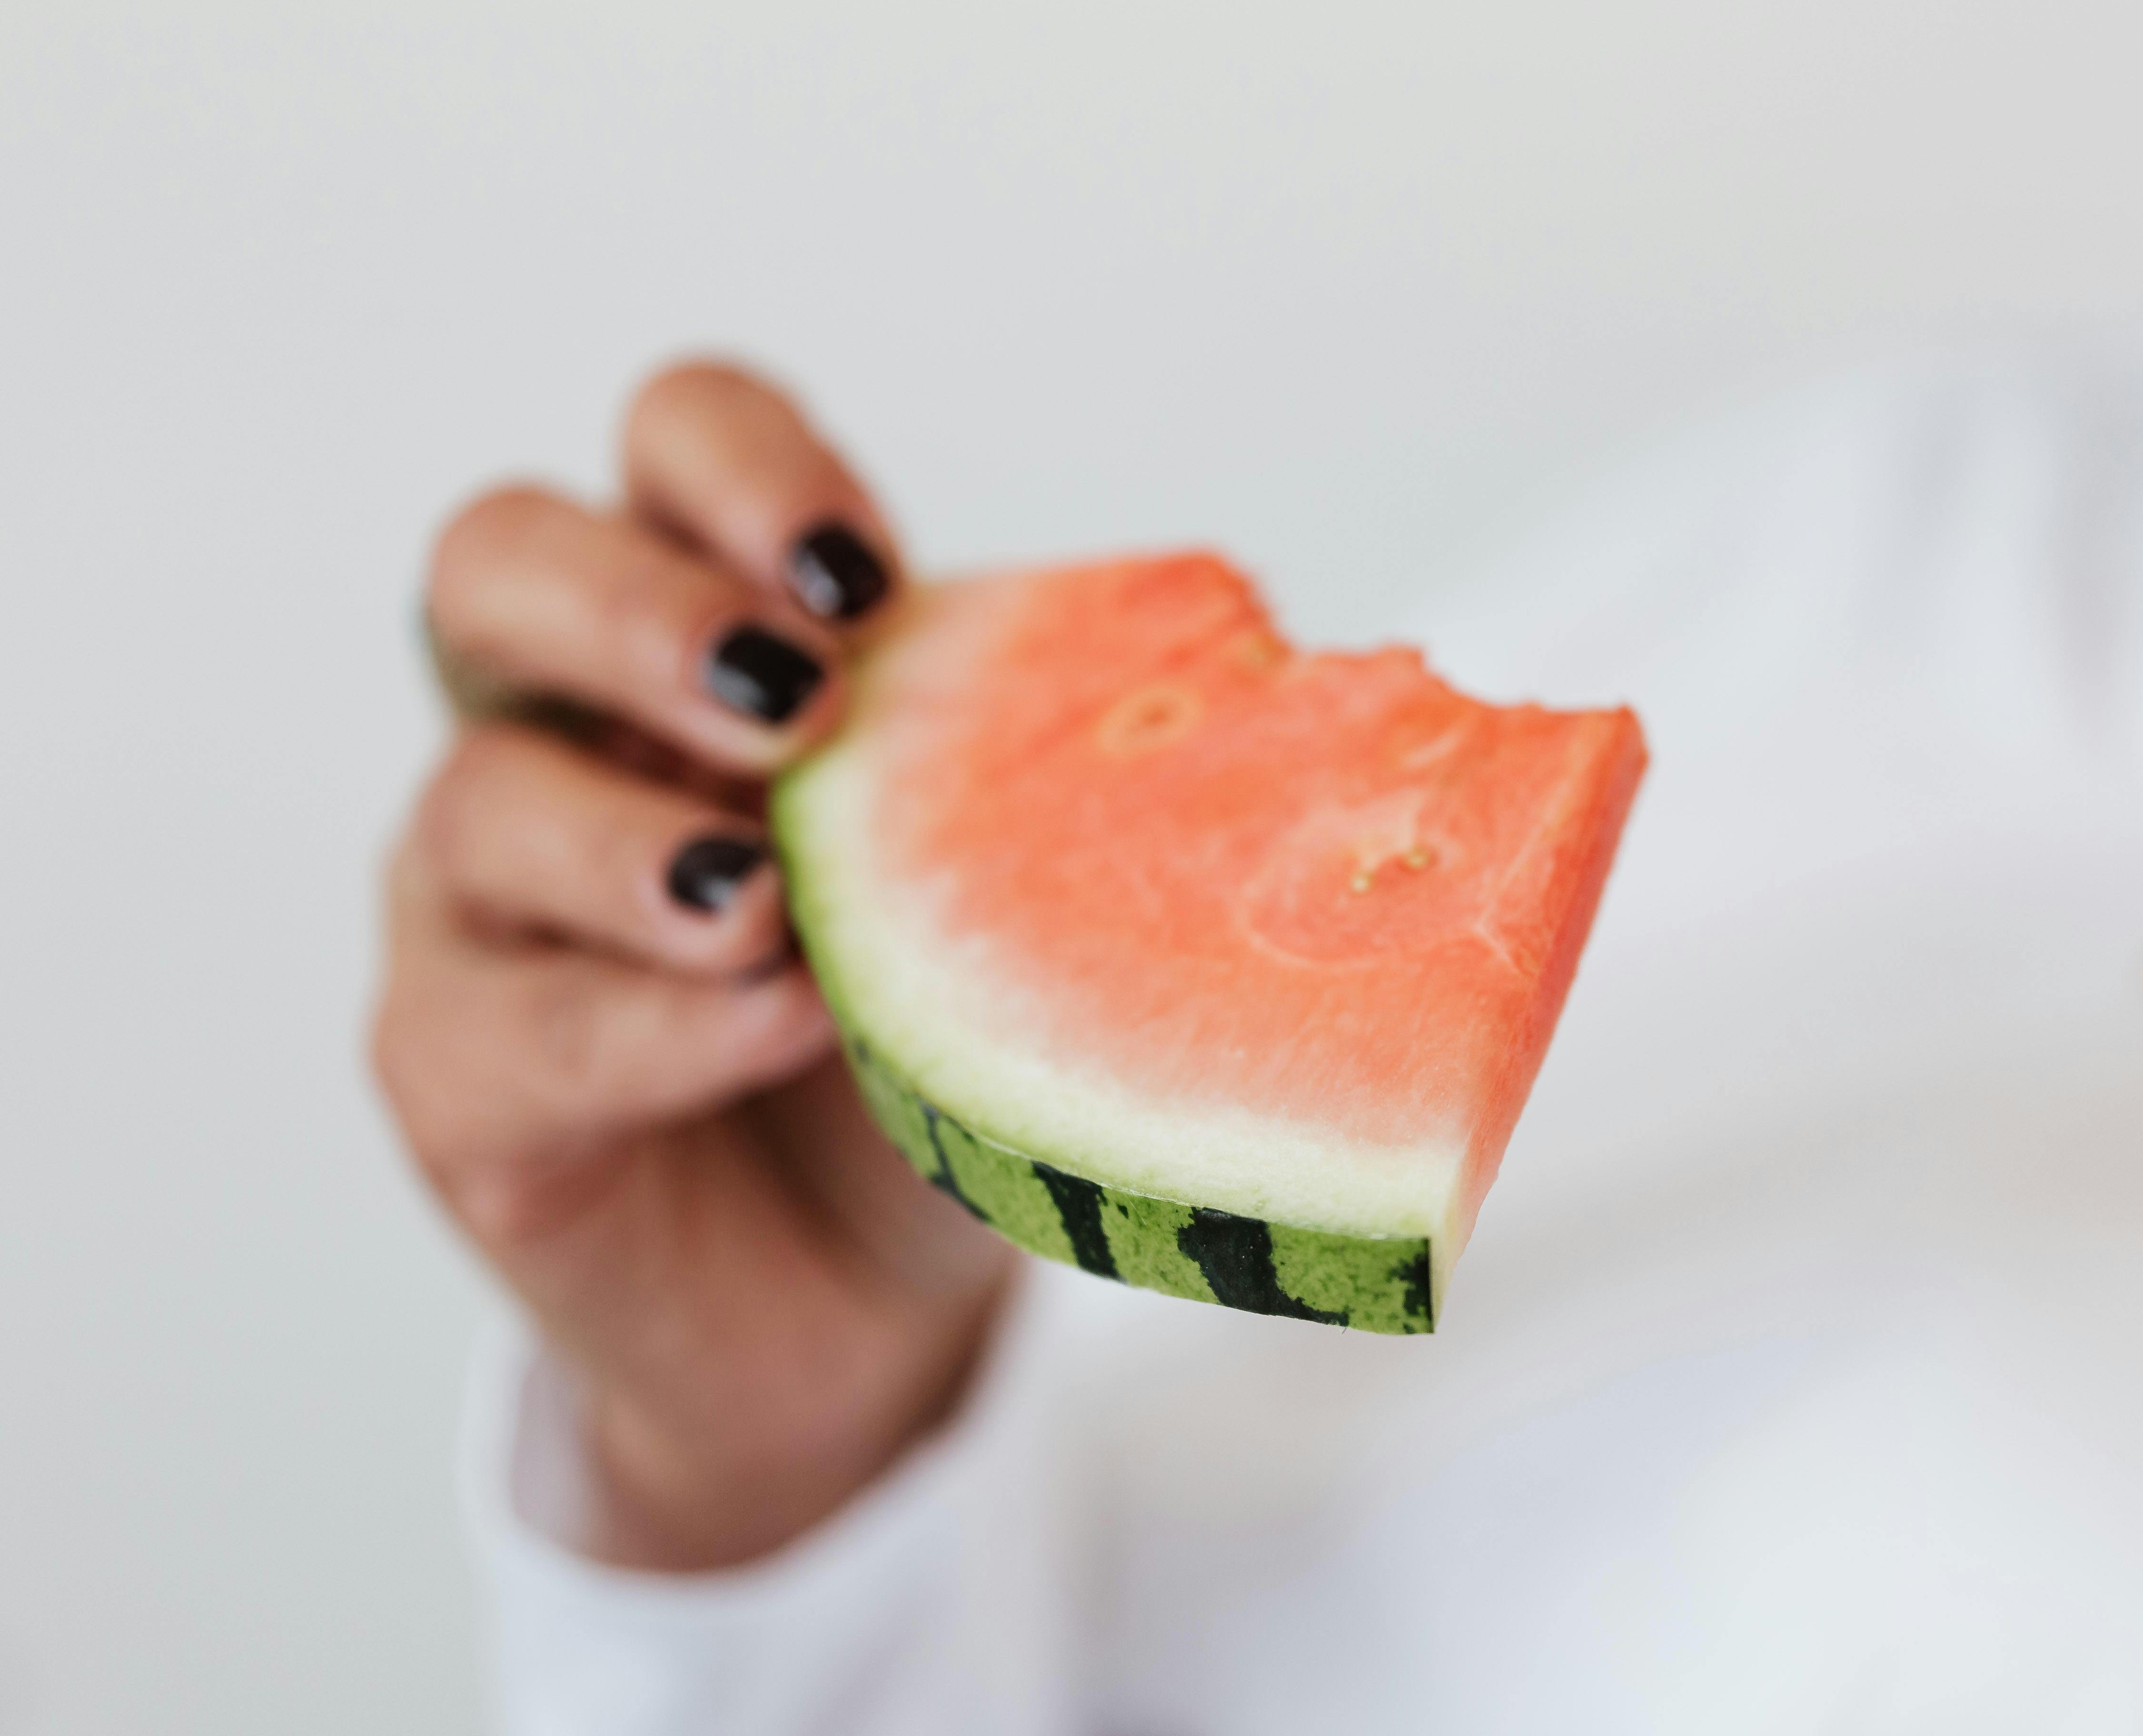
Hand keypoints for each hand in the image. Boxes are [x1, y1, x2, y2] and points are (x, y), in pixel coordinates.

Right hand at [373, 363, 1015, 1570]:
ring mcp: (479, 909)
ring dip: (636, 840)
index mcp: (701, 636)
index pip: (669, 446)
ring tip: (773, 901)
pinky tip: (770, 1025)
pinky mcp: (459, 1082)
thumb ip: (1046, 765)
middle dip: (638, 611)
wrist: (858, 1302)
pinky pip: (511, 1028)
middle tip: (797, 700)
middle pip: (495, 562)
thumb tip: (1269, 669)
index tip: (870, 579)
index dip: (742, 466)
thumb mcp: (1005, 877)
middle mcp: (562, 734)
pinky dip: (655, 1021)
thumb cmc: (937, 1046)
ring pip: (476, 805)